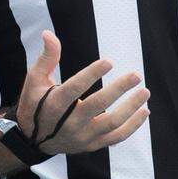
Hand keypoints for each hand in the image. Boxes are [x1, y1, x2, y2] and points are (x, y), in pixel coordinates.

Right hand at [15, 31, 149, 155]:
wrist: (32, 140)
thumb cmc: (34, 103)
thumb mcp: (34, 79)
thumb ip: (47, 58)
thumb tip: (48, 33)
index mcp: (53, 104)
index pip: (75, 88)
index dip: (92, 74)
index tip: (109, 61)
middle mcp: (68, 123)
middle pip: (98, 106)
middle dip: (119, 89)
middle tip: (136, 75)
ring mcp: (82, 136)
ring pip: (111, 123)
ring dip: (131, 107)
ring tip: (144, 91)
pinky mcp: (92, 145)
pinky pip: (116, 137)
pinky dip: (133, 126)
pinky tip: (144, 111)